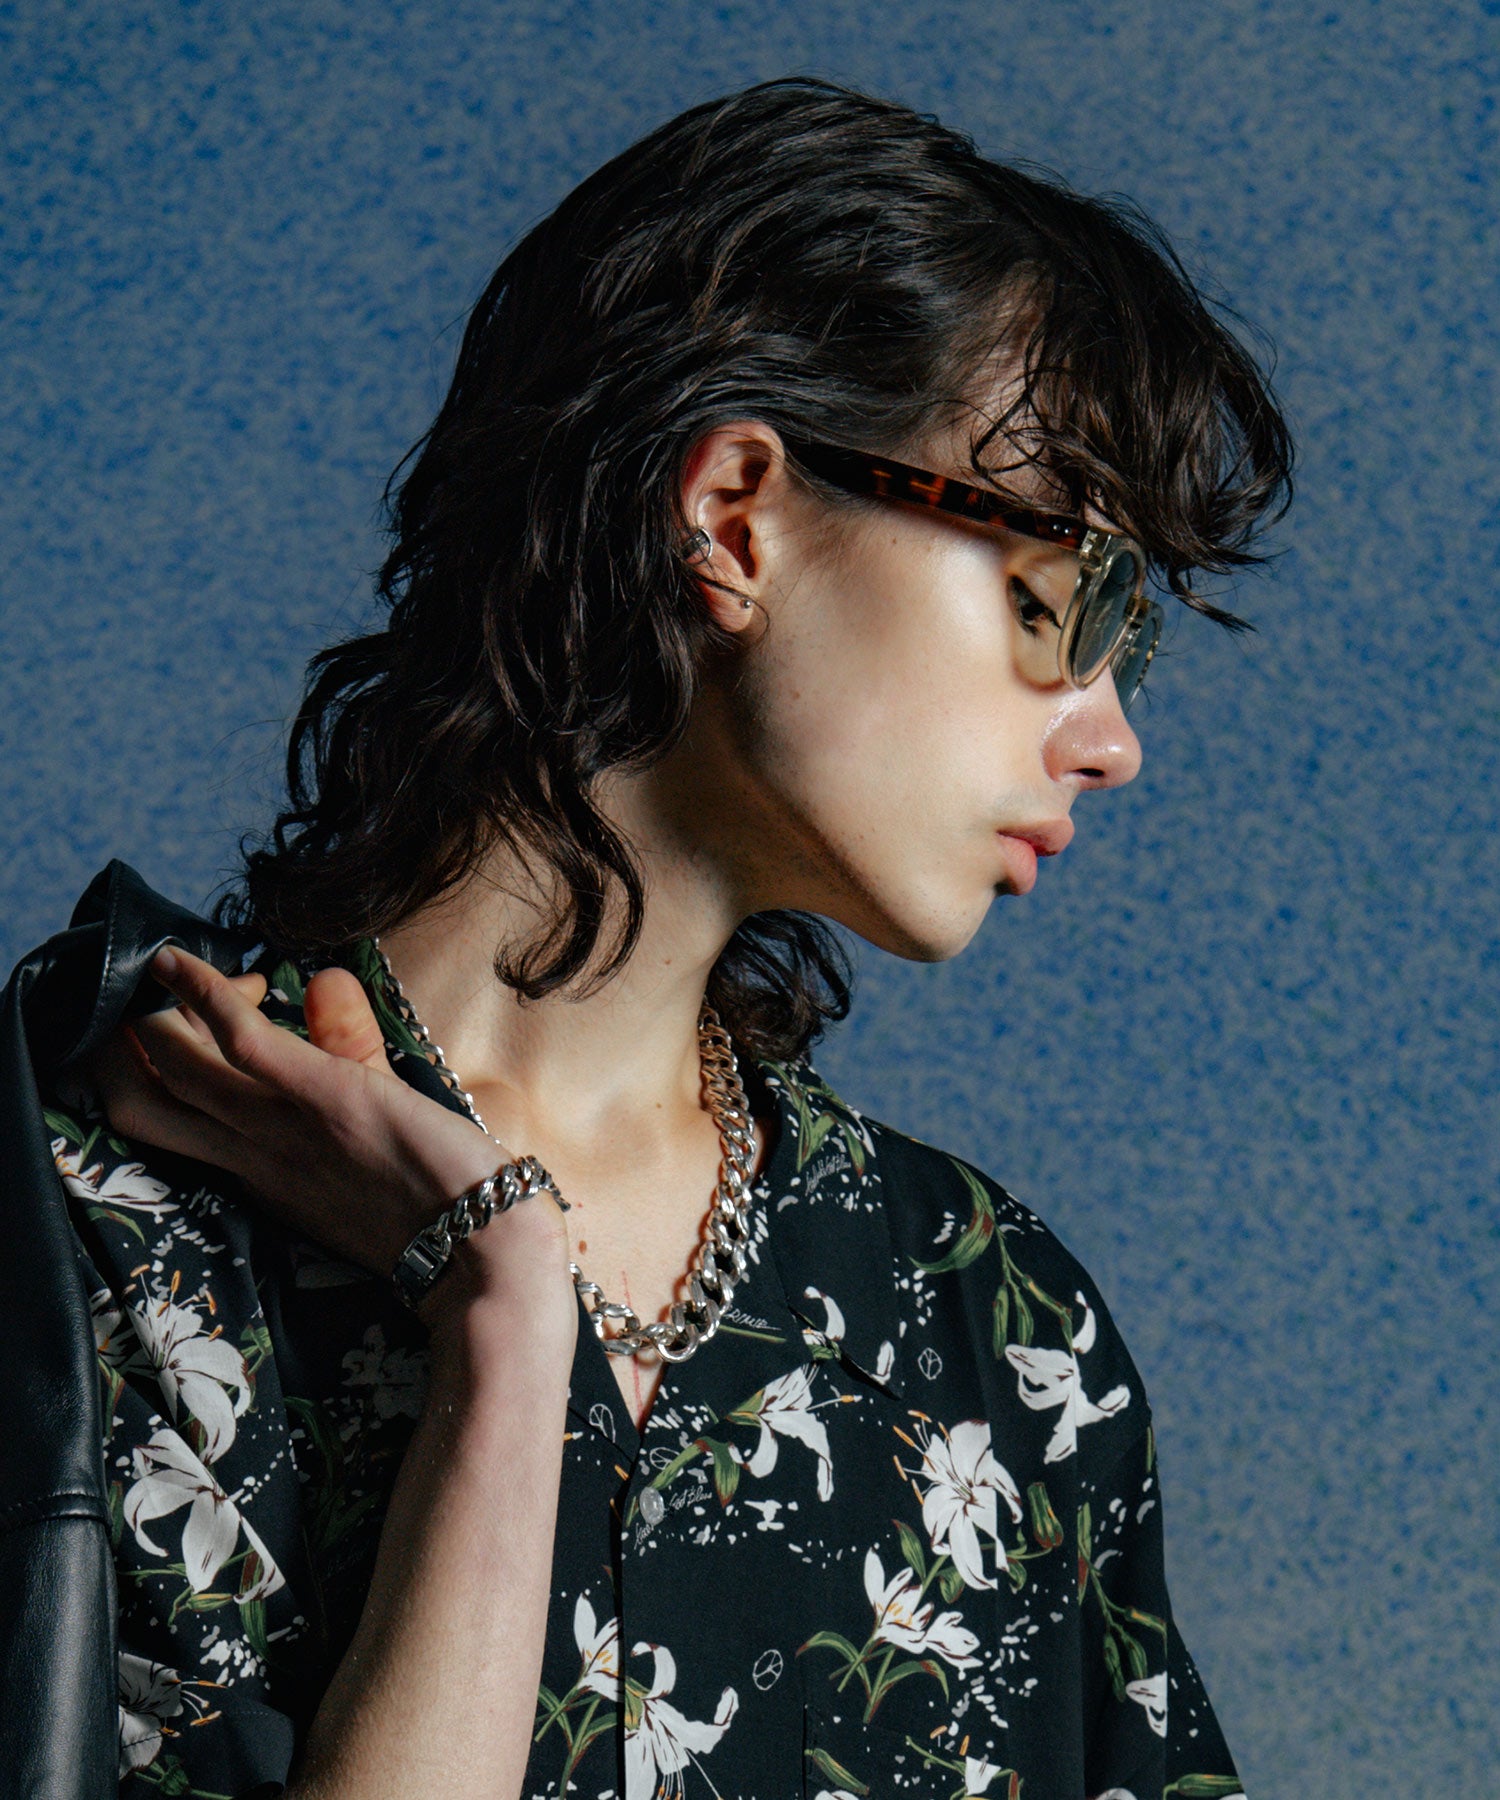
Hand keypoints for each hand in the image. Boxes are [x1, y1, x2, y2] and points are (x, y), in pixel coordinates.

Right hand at [87, 946, 573, 1330]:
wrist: (484, 1250)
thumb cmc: (435, 1192)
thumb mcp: (370, 1118)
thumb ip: (347, 1048)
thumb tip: (323, 978)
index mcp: (257, 1171)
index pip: (159, 1119)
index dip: (151, 1064)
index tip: (202, 1024)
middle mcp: (251, 1152)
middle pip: (137, 1097)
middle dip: (125, 1038)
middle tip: (184, 1003)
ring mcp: (281, 1126)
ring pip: (171, 1068)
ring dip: (161, 1009)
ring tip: (186, 977)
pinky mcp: (324, 1096)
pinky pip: (241, 1042)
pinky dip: (198, 995)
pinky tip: (173, 959)